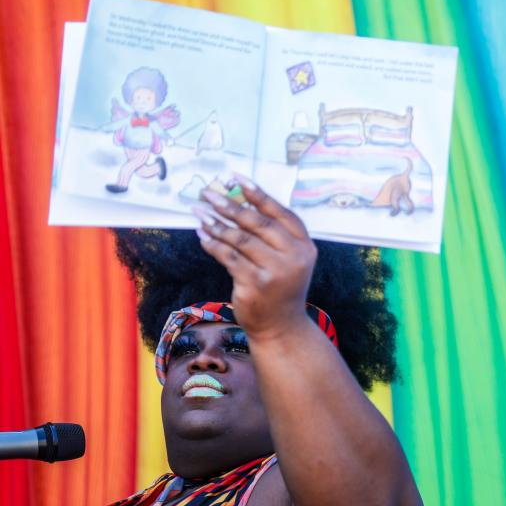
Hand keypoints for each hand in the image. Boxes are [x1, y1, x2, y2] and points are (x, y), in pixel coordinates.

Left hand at [193, 176, 316, 337]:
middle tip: (208, 195)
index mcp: (305, 246)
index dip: (258, 194)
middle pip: (258, 223)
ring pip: (241, 239)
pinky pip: (229, 258)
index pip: (281, 213)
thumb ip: (272, 236)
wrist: (281, 327)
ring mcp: (275, 272)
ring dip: (217, 224)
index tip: (237, 178)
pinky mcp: (255, 285)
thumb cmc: (281, 288)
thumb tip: (239, 203)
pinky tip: (203, 236)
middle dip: (230, 206)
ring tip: (200, 213)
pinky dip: (214, 245)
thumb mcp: (288, 259)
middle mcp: (294, 257)